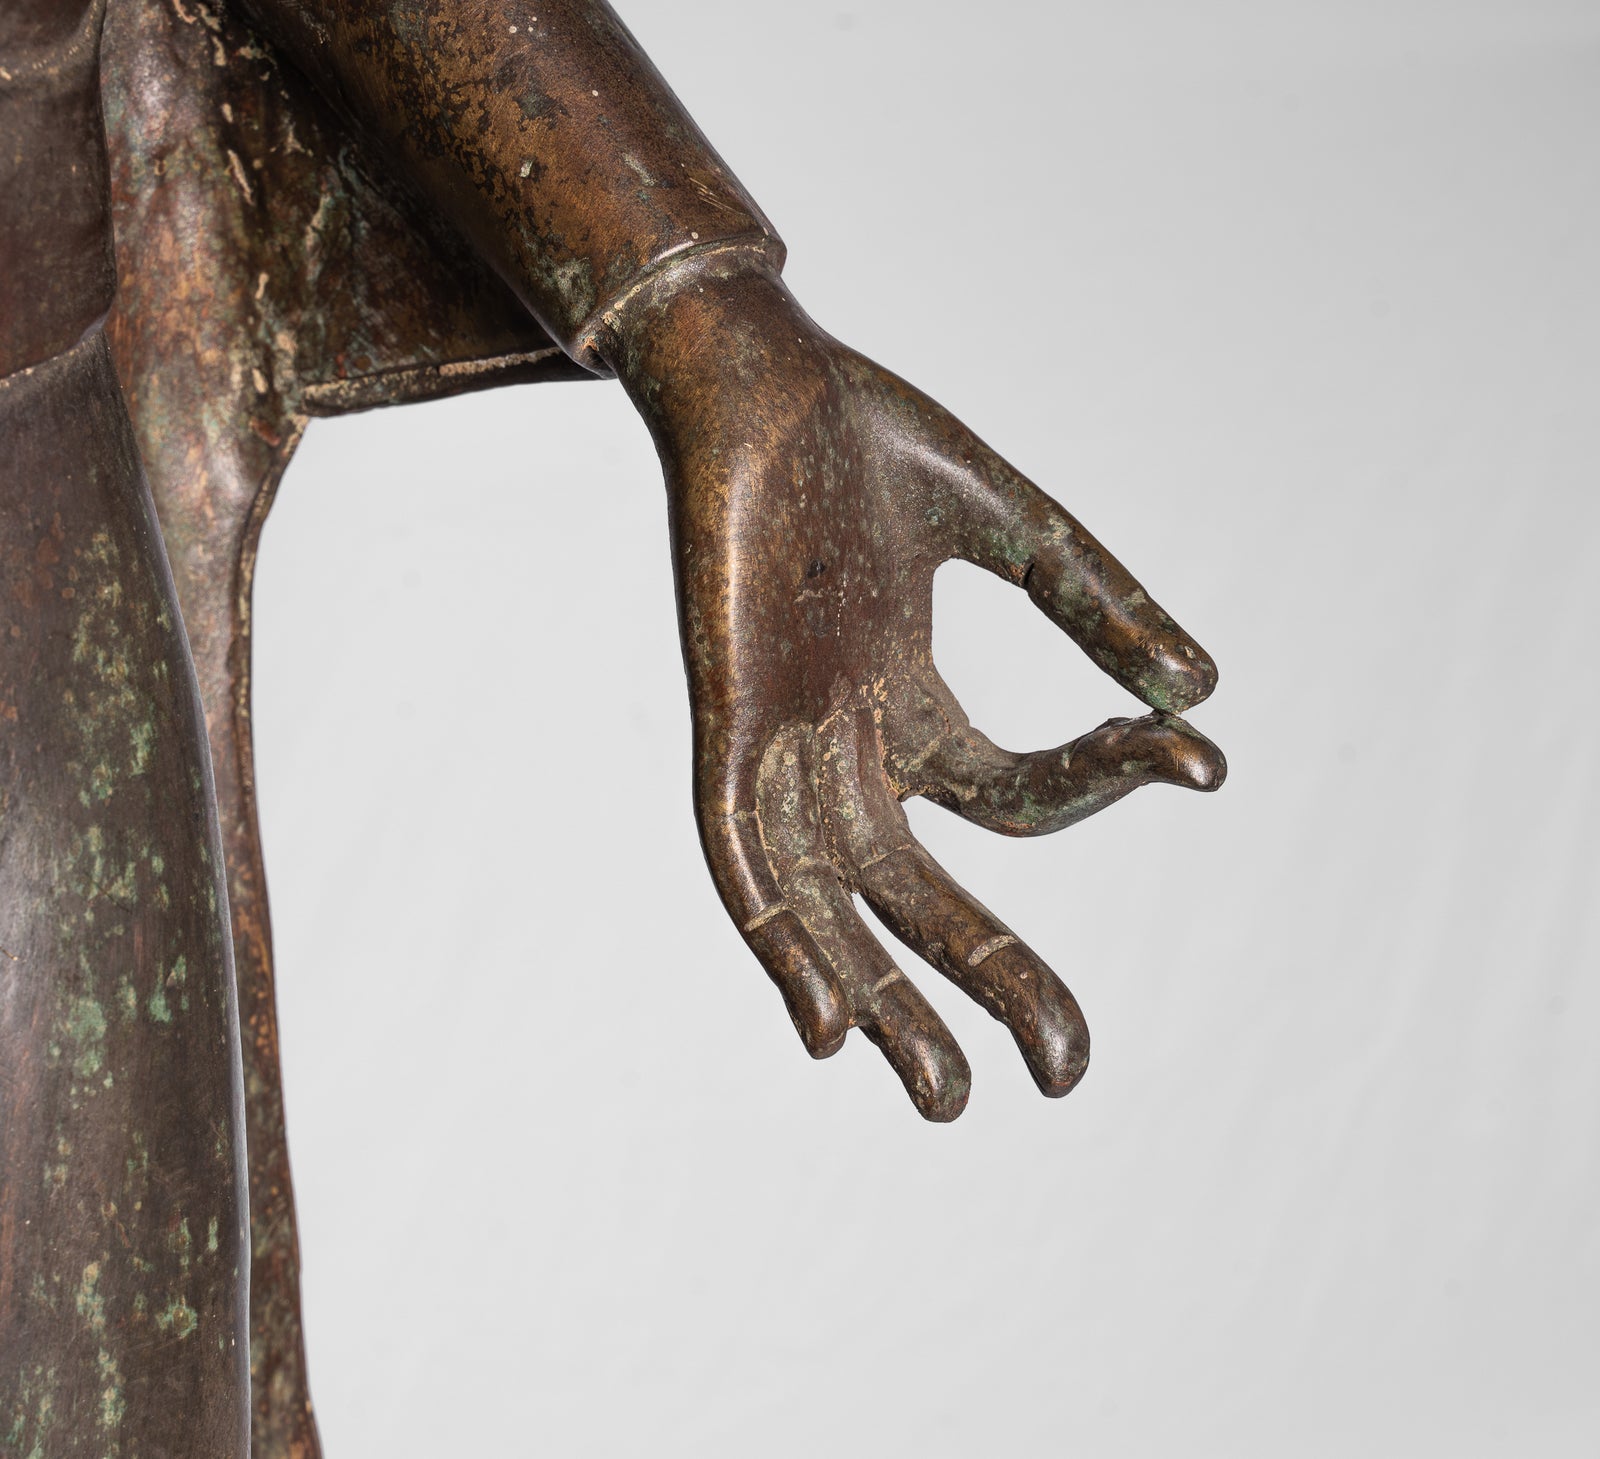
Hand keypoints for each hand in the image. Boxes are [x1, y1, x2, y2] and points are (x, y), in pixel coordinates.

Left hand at [604, 255, 1224, 1120]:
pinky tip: (825, 1023)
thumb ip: (1094, 603)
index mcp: (909, 702)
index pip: (1016, 794)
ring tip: (945, 1100)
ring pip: (829, 899)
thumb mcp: (1007, 523)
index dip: (1108, 789)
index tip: (1197, 763)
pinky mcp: (721, 719)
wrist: (749, 359)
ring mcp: (780, 739)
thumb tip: (1203, 693)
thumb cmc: (864, 431)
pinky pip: (739, 850)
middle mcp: (846, 742)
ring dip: (884, 998)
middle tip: (1066, 1075)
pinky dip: (778, 933)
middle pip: (921, 892)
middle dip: (991, 980)